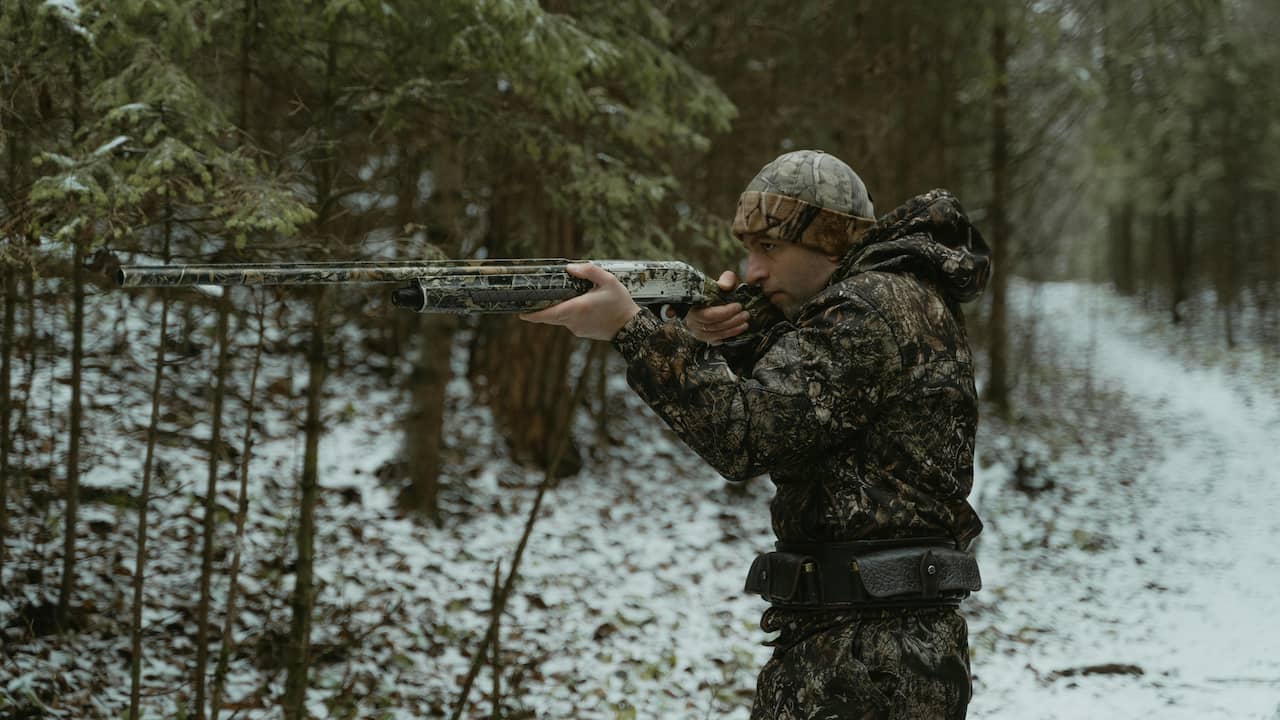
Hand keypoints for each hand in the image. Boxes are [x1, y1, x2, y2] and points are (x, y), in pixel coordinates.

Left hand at [519, 262, 641, 340]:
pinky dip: (569, 313)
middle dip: (541, 308)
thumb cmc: (620, 303)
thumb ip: (588, 271)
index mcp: (578, 308)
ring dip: (560, 308)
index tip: (521, 313)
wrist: (631, 327)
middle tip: (534, 299)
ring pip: (560, 318)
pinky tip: (582, 305)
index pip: (549, 314)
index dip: (533, 315)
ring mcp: (577, 329)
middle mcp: (574, 321)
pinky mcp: (581, 333)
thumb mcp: (608, 280)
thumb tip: (570, 268)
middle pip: (550, 316)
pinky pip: (569, 322)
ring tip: (572, 296)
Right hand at [686, 270, 748, 343]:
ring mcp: (695, 330)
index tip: (739, 306)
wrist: (710, 297)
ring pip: (713, 335)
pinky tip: (737, 330)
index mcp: (692, 304)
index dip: (725, 312)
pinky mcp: (702, 336)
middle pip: (712, 326)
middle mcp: (690, 320)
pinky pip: (714, 340)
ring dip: (732, 330)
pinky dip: (727, 336)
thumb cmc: (717, 289)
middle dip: (732, 321)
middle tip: (746, 314)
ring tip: (745, 323)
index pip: (708, 314)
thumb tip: (725, 286)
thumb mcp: (723, 281)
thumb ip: (726, 279)